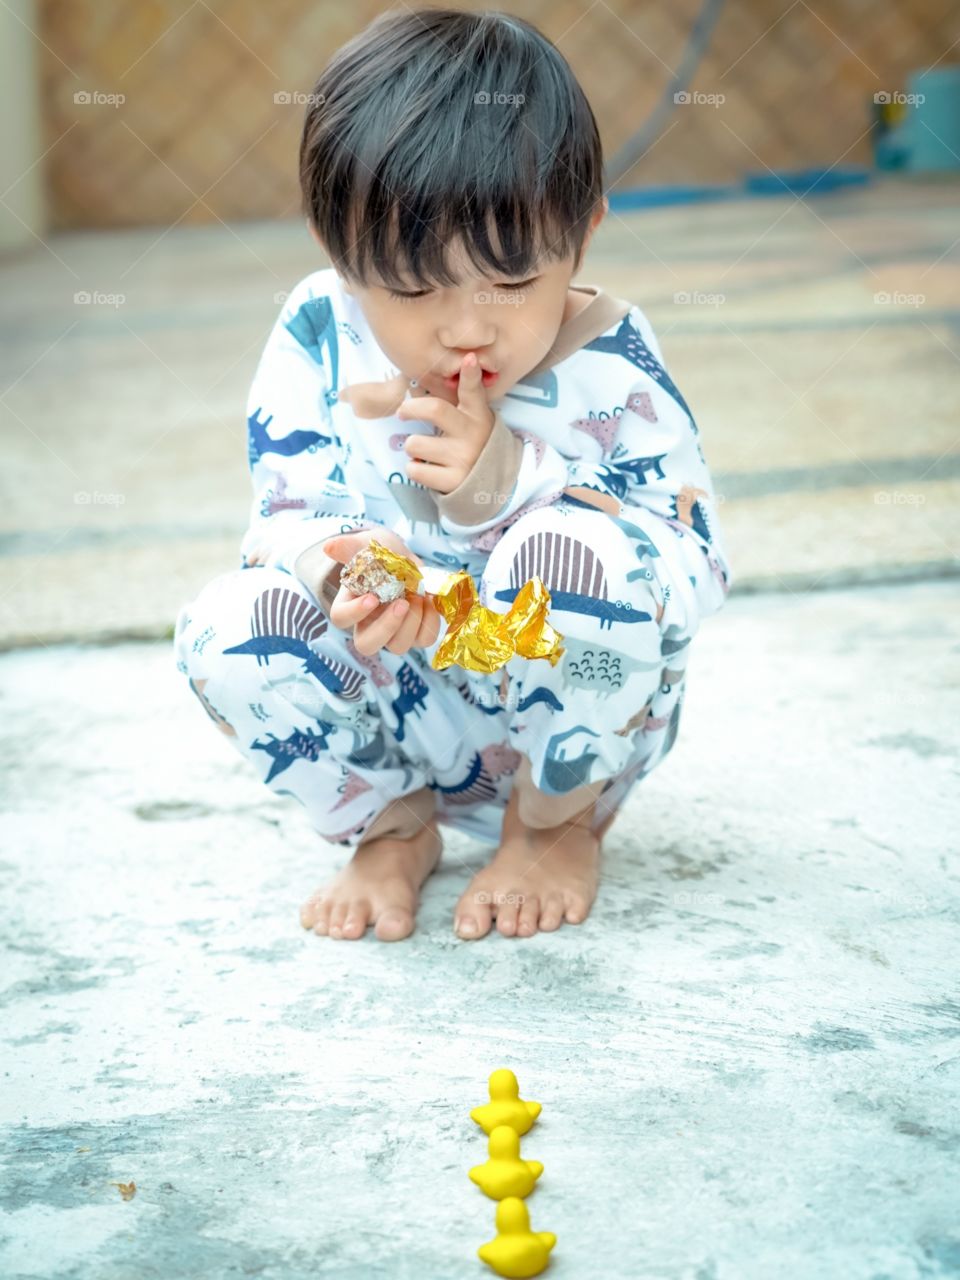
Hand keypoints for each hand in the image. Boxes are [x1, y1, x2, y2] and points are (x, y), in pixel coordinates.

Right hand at [321, 527, 441, 656]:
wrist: (405, 559)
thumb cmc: (380, 555)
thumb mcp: (365, 546)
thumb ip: (349, 547)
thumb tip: (329, 547)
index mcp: (350, 605)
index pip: (341, 618)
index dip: (355, 613)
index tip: (372, 597)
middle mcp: (369, 624)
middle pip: (367, 645)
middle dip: (387, 627)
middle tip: (402, 603)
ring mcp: (393, 633)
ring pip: (398, 647)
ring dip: (411, 624)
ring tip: (418, 596)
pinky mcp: (416, 634)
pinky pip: (424, 640)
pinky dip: (430, 621)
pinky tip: (430, 600)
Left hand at [395, 351, 494, 493]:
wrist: (491, 485)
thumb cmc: (472, 445)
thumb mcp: (474, 420)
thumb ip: (462, 398)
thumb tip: (449, 367)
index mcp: (477, 415)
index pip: (473, 391)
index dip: (470, 374)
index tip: (469, 358)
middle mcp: (472, 435)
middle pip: (434, 410)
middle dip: (410, 408)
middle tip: (402, 412)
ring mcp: (463, 459)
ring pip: (415, 443)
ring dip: (412, 446)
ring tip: (423, 450)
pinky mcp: (453, 481)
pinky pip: (415, 469)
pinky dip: (414, 468)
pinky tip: (426, 468)